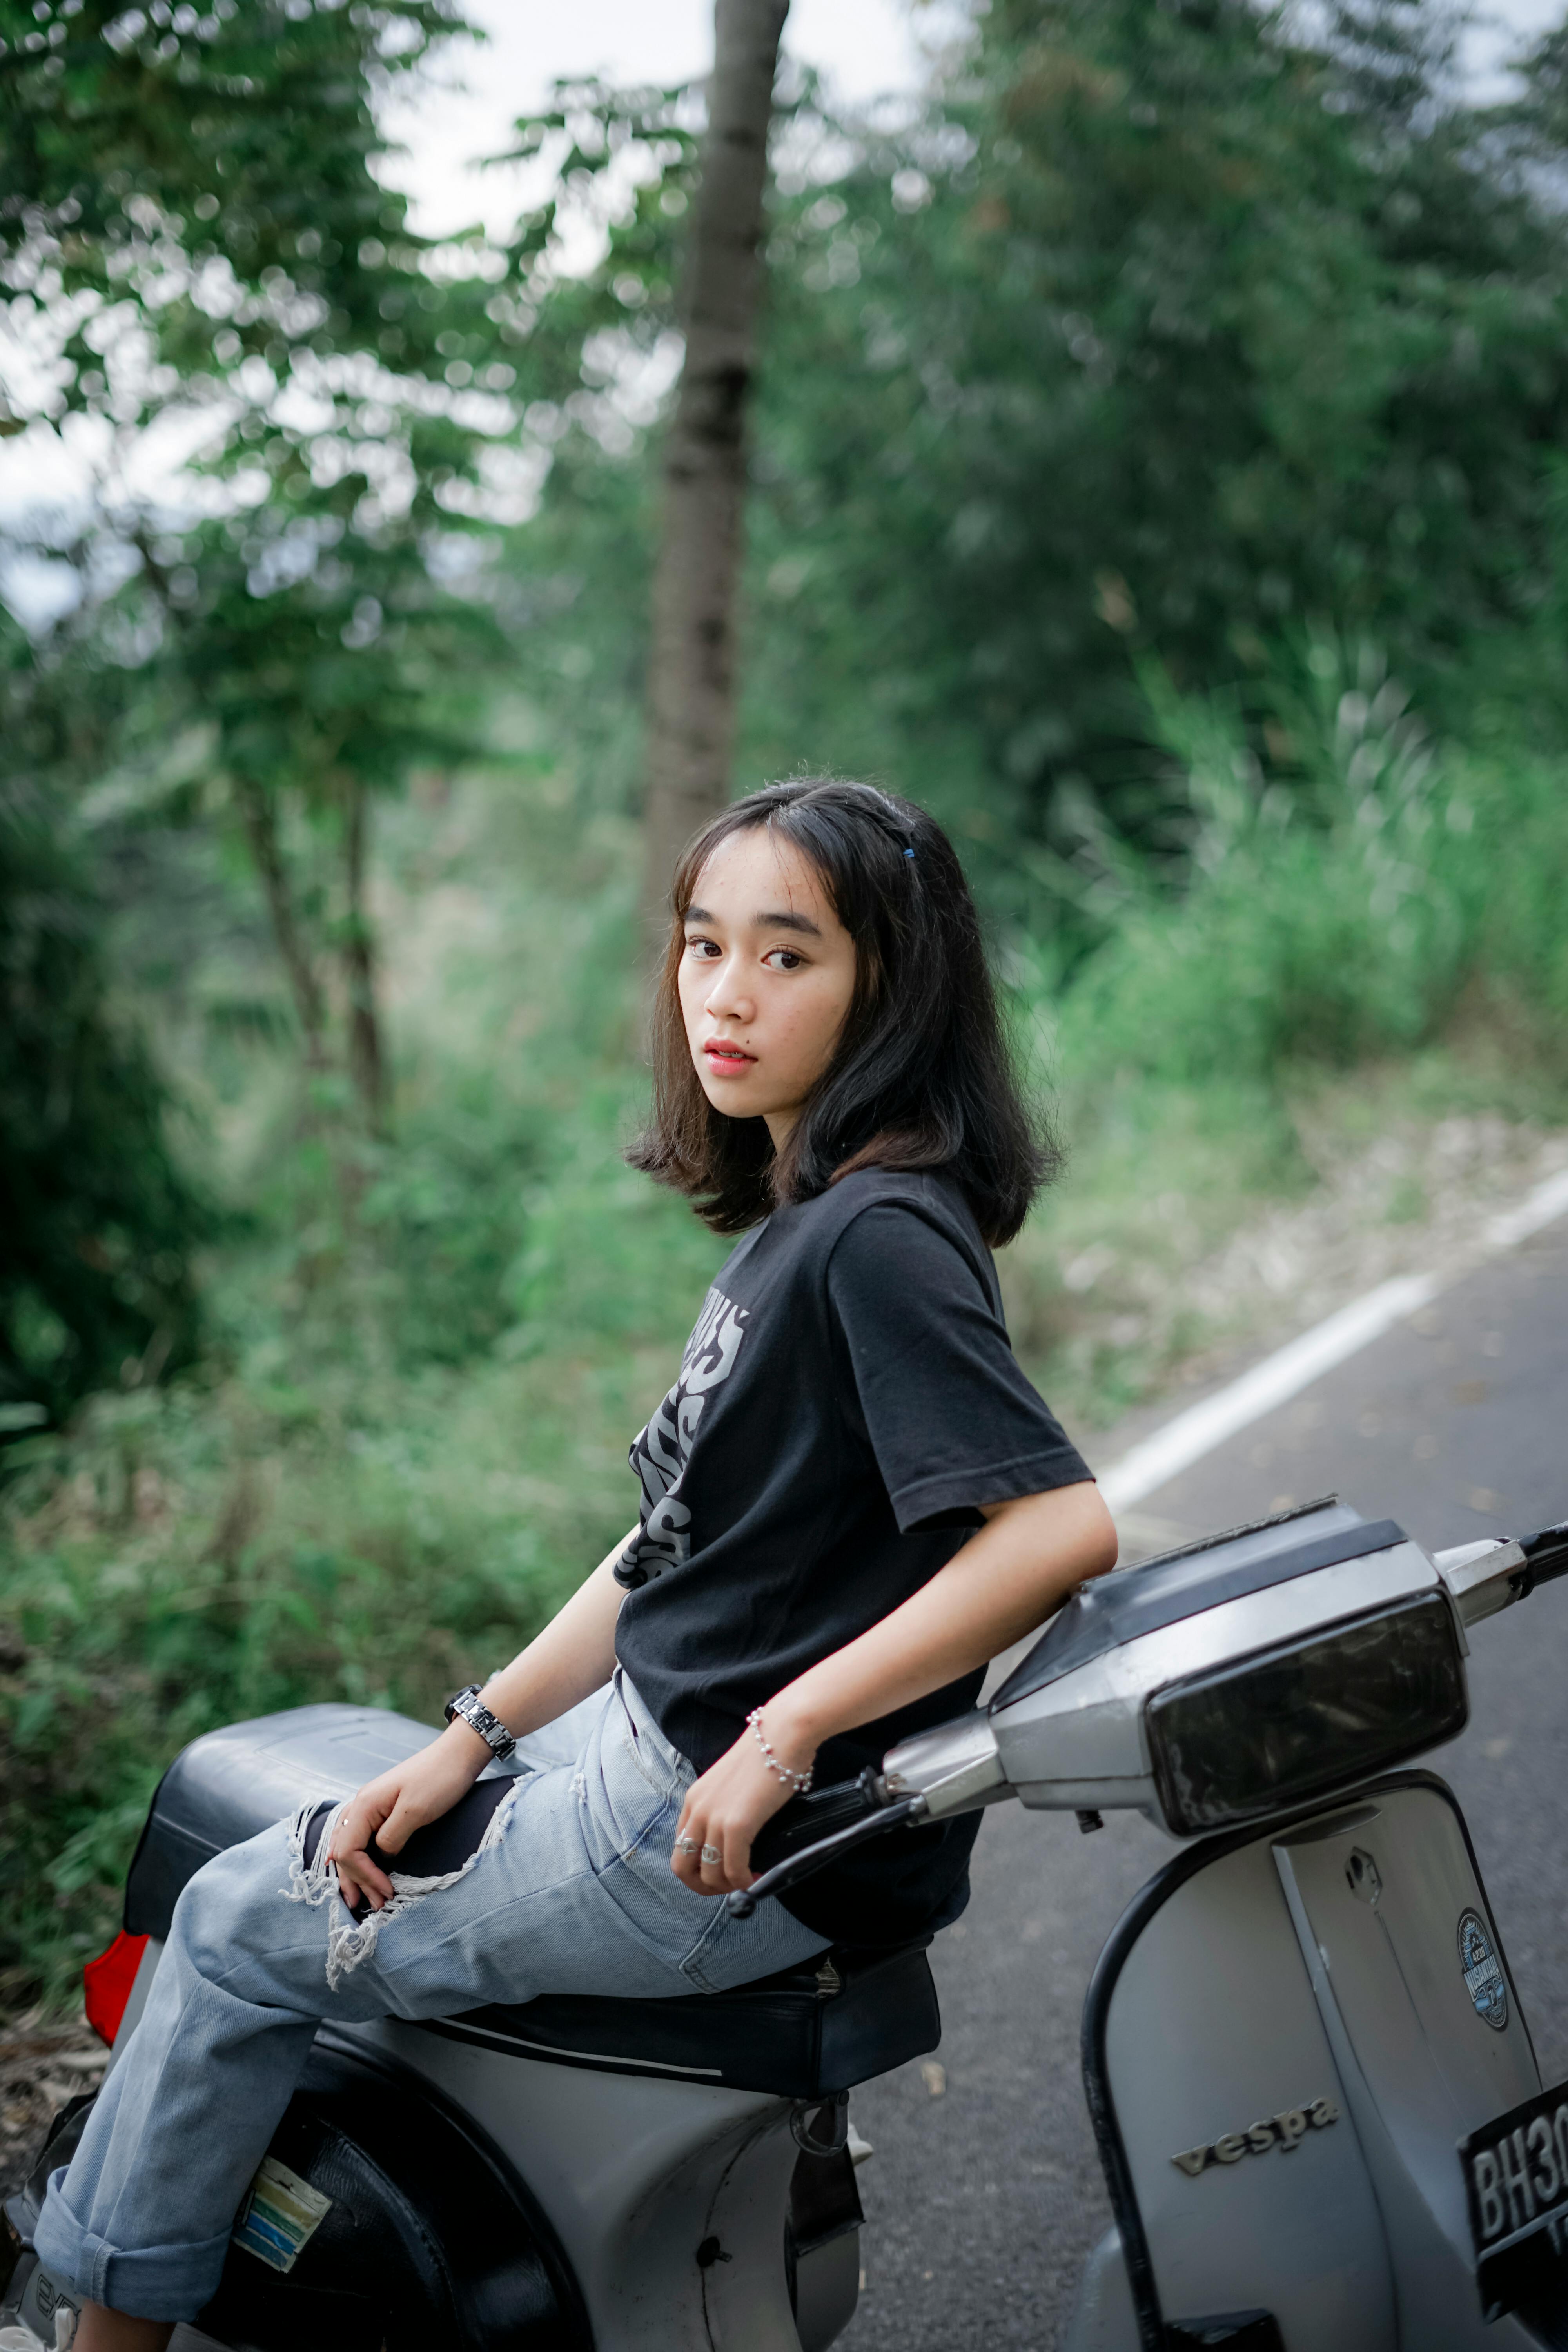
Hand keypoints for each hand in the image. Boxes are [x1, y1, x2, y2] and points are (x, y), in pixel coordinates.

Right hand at [329, 1723, 489, 1911]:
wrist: (457, 1755)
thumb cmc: (439, 1779)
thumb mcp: (415, 1811)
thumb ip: (391, 1838)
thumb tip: (380, 1857)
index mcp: (364, 1805)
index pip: (348, 1850)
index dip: (363, 1875)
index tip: (386, 1892)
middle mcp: (361, 1805)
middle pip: (344, 1850)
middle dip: (355, 1881)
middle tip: (370, 1906)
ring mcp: (371, 1806)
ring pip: (350, 1845)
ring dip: (356, 1873)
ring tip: (363, 1898)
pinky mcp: (383, 1809)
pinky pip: (362, 1838)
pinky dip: (361, 1858)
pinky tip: (363, 1870)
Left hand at [671, 1709, 815, 1895]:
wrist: (783, 1734)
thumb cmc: (767, 1755)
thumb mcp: (733, 1785)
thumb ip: (726, 1809)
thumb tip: (736, 1839)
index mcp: (693, 1799)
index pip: (680, 1849)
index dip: (697, 1869)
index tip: (721, 1873)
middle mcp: (697, 1810)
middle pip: (682, 1868)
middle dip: (703, 1887)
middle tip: (729, 1887)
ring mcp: (714, 1818)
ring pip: (708, 1874)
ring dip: (727, 1886)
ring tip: (747, 1879)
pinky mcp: (736, 1824)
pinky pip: (733, 1869)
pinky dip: (743, 1881)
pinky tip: (756, 1875)